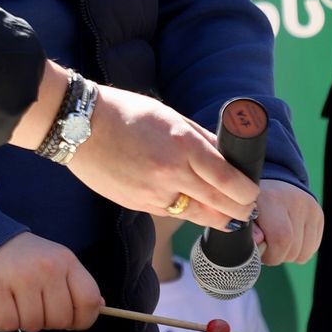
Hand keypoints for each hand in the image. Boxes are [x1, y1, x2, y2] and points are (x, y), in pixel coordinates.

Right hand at [0, 232, 101, 331]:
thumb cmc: (27, 259)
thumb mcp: (58, 262)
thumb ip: (78, 285)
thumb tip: (100, 307)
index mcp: (67, 261)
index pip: (90, 301)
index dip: (83, 319)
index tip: (70, 319)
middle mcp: (46, 267)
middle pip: (61, 320)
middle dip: (49, 321)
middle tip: (36, 305)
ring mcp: (20, 276)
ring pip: (34, 325)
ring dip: (25, 321)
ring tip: (18, 300)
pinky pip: (8, 324)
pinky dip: (4, 321)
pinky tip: (3, 303)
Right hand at [65, 86, 258, 229]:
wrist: (79, 126)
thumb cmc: (125, 113)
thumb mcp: (169, 116)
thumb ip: (201, 138)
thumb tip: (228, 155)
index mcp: (183, 145)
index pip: (231, 182)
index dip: (248, 193)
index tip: (251, 193)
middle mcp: (172, 173)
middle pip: (221, 206)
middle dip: (240, 211)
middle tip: (245, 209)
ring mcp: (154, 193)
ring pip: (199, 217)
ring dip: (217, 217)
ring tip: (225, 213)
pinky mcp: (139, 205)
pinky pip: (172, 213)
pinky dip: (186, 211)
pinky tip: (189, 203)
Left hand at [252, 180, 322, 265]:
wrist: (273, 183)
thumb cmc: (253, 204)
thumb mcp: (244, 214)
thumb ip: (248, 230)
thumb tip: (257, 242)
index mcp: (272, 199)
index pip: (281, 238)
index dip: (270, 254)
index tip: (259, 251)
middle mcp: (296, 201)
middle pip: (292, 249)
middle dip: (277, 256)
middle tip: (266, 247)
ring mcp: (310, 208)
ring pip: (303, 254)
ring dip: (288, 255)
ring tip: (276, 241)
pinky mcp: (319, 216)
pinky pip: (311, 249)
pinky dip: (299, 251)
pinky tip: (289, 239)